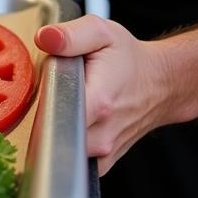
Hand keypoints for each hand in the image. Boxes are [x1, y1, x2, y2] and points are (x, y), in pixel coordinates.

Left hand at [35, 15, 173, 174]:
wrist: (161, 84)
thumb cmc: (129, 58)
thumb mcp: (102, 34)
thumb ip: (71, 36)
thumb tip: (44, 38)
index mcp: (99, 102)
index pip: (52, 115)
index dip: (36, 102)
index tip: (40, 89)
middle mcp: (102, 134)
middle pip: (50, 133)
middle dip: (42, 113)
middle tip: (53, 94)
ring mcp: (103, 153)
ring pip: (59, 150)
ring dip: (54, 129)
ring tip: (65, 107)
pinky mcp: (102, 163)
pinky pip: (71, 159)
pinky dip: (65, 143)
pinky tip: (72, 123)